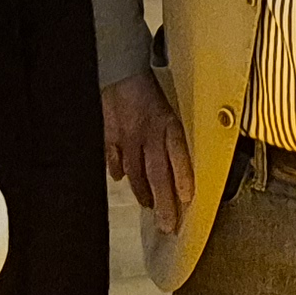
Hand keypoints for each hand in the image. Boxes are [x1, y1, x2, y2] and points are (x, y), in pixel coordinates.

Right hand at [100, 70, 191, 233]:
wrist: (121, 69)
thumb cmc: (150, 90)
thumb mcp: (170, 108)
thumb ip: (175, 134)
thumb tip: (186, 161)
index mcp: (167, 124)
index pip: (178, 155)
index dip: (182, 177)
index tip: (187, 199)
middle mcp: (148, 134)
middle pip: (157, 174)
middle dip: (163, 202)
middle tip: (167, 224)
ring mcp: (126, 137)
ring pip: (135, 173)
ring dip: (143, 193)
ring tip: (149, 206)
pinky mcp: (108, 136)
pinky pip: (113, 159)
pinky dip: (117, 171)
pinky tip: (119, 179)